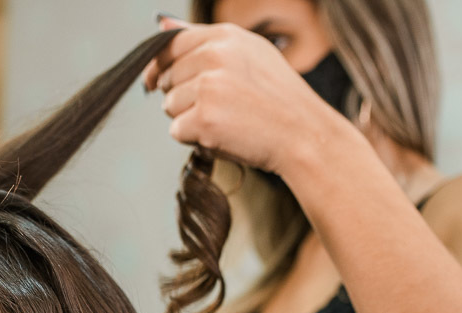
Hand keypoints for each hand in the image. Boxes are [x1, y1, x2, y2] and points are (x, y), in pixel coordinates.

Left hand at [143, 18, 332, 174]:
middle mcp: (215, 56)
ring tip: (225, 119)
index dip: (160, 66)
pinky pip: (177, 131)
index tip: (157, 80)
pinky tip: (223, 134)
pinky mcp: (204, 119)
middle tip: (219, 106)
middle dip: (183, 96)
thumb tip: (162, 23)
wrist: (304, 134)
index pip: (171, 45)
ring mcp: (209, 87)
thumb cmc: (278, 98)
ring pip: (169, 106)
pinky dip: (194, 139)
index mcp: (225, 36)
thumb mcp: (249, 53)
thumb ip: (202, 38)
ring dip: (188, 118)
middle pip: (168, 78)